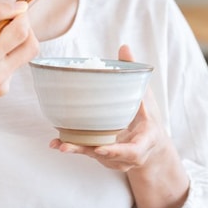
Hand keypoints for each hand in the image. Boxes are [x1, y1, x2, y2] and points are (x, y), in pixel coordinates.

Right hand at [0, 0, 38, 175]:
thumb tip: (20, 6)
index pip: (21, 32)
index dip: (21, 16)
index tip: (13, 10)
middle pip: (32, 46)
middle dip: (25, 29)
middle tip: (7, 22)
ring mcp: (1, 85)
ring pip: (23, 56)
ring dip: (13, 42)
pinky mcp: (1, 90)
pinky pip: (13, 66)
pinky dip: (4, 55)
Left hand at [48, 43, 189, 207]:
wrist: (151, 146)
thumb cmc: (147, 121)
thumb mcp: (146, 99)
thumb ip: (134, 76)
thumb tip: (124, 47)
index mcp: (143, 142)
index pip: (132, 151)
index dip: (117, 151)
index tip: (101, 149)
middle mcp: (128, 157)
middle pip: (106, 156)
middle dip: (86, 151)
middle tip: (66, 146)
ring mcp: (115, 160)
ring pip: (94, 156)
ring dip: (76, 149)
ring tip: (58, 144)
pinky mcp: (103, 158)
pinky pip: (88, 152)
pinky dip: (74, 147)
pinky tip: (57, 143)